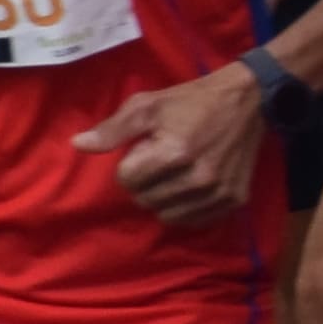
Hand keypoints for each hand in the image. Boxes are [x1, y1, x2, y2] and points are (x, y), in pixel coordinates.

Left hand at [77, 63, 270, 225]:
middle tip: (159, 161)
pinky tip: (189, 187)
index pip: (127, 180)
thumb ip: (112, 129)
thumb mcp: (147, 105)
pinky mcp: (234, 201)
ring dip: (162, 198)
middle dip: (144, 182)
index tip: (143, 149)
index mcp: (174, 153)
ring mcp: (219, 193)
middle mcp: (198, 178)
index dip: (129, 165)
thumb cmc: (189, 101)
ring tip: (173, 174)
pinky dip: (185, 208)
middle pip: (145, 200)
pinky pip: (193, 221)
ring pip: (167, 215)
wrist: (245, 103)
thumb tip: (77, 145)